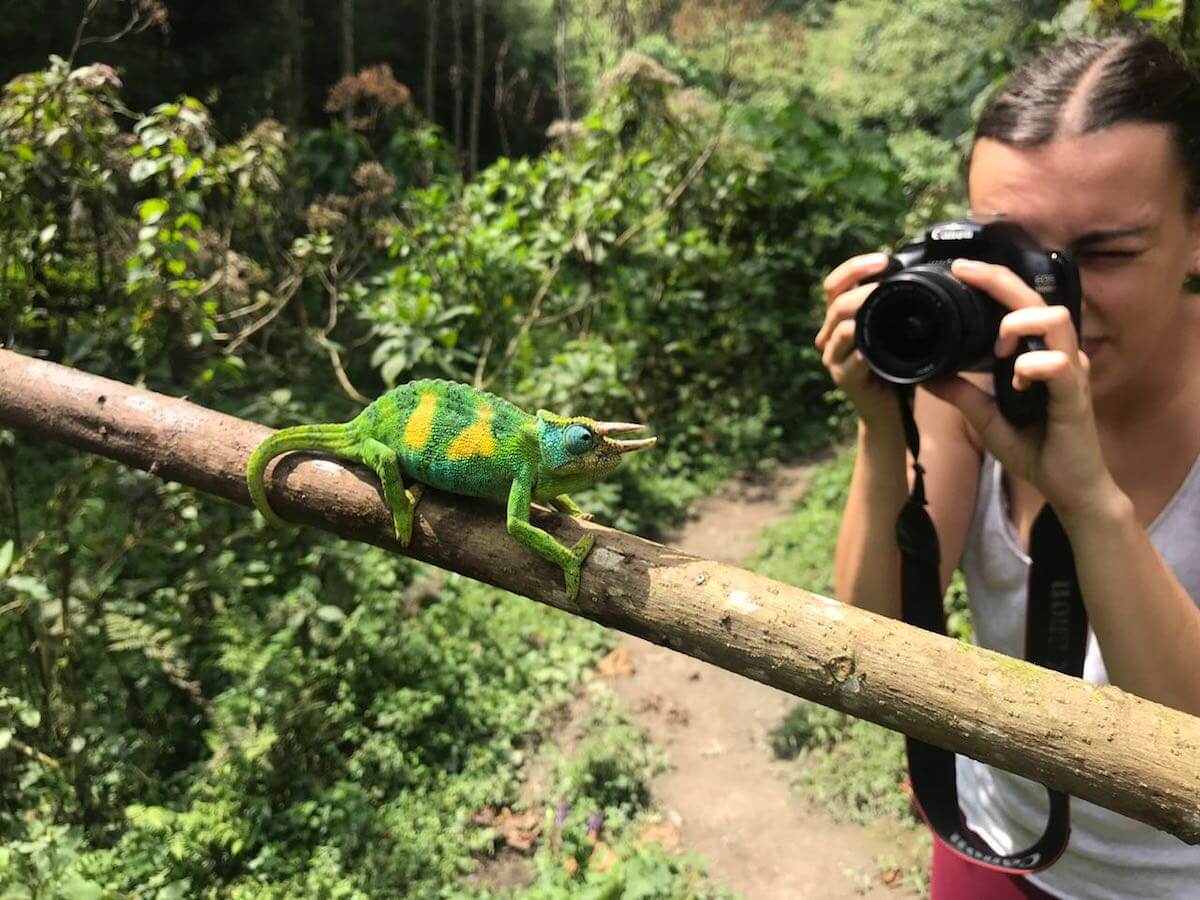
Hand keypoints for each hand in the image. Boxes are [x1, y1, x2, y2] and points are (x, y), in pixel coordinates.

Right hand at [814, 252, 898, 425]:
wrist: (888, 410)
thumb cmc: (894, 366)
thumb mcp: (893, 329)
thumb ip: (890, 305)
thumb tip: (912, 270)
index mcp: (840, 318)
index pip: (835, 283)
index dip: (855, 268)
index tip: (884, 260)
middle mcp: (830, 335)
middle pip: (837, 302)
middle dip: (864, 289)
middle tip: (890, 283)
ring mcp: (833, 357)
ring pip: (841, 327)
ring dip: (864, 313)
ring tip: (888, 306)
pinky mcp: (843, 378)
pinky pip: (852, 359)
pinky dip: (866, 350)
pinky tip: (883, 344)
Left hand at [922, 259, 1120, 519]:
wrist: (1067, 486)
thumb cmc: (1034, 447)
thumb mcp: (985, 418)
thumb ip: (960, 393)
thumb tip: (927, 374)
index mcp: (1038, 354)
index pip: (1019, 304)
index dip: (993, 282)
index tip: (960, 269)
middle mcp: (1059, 354)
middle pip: (1037, 299)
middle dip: (1000, 281)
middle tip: (966, 273)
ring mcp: (1071, 372)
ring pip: (1056, 320)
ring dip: (1019, 325)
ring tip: (998, 349)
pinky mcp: (1076, 395)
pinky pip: (1060, 365)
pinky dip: (1032, 366)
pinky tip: (1016, 382)